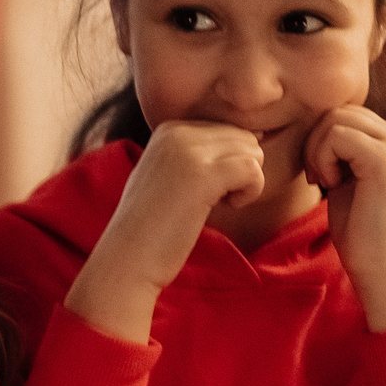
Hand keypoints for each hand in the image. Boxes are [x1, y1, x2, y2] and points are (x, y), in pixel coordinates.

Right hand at [66, 120, 262, 342]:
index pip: (228, 130)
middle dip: (240, 171)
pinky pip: (252, 170)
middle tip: (214, 198)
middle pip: (244, 139)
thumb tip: (256, 134)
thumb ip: (202, 152)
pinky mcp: (202, 174)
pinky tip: (227, 207)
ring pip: (252, 152)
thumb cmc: (153, 226)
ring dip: (245, 183)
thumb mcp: (170, 173)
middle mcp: (177, 131)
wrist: (129, 257)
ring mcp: (188, 150)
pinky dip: (249, 193)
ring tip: (217, 203)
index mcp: (169, 128)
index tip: (202, 190)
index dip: (228, 165)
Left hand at [304, 105, 385, 329]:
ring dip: (317, 151)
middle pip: (338, 111)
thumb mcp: (347, 177)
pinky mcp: (385, 159)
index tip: (323, 174)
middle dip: (316, 142)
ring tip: (327, 182)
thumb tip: (315, 121)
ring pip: (334, 119)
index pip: (345, 113)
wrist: (380, 268)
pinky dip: (322, 160)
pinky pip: (335, 136)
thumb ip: (340, 147)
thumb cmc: (359, 229)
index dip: (323, 140)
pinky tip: (331, 185)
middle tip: (319, 178)